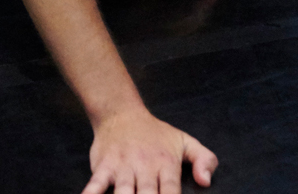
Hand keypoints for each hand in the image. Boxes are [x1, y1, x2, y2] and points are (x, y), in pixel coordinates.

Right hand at [83, 108, 216, 193]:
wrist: (120, 112)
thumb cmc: (155, 133)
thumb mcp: (185, 141)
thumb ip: (205, 160)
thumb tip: (206, 182)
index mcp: (166, 163)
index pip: (172, 191)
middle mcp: (144, 166)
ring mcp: (122, 166)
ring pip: (123, 193)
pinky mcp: (103, 165)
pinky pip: (96, 183)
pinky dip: (92, 193)